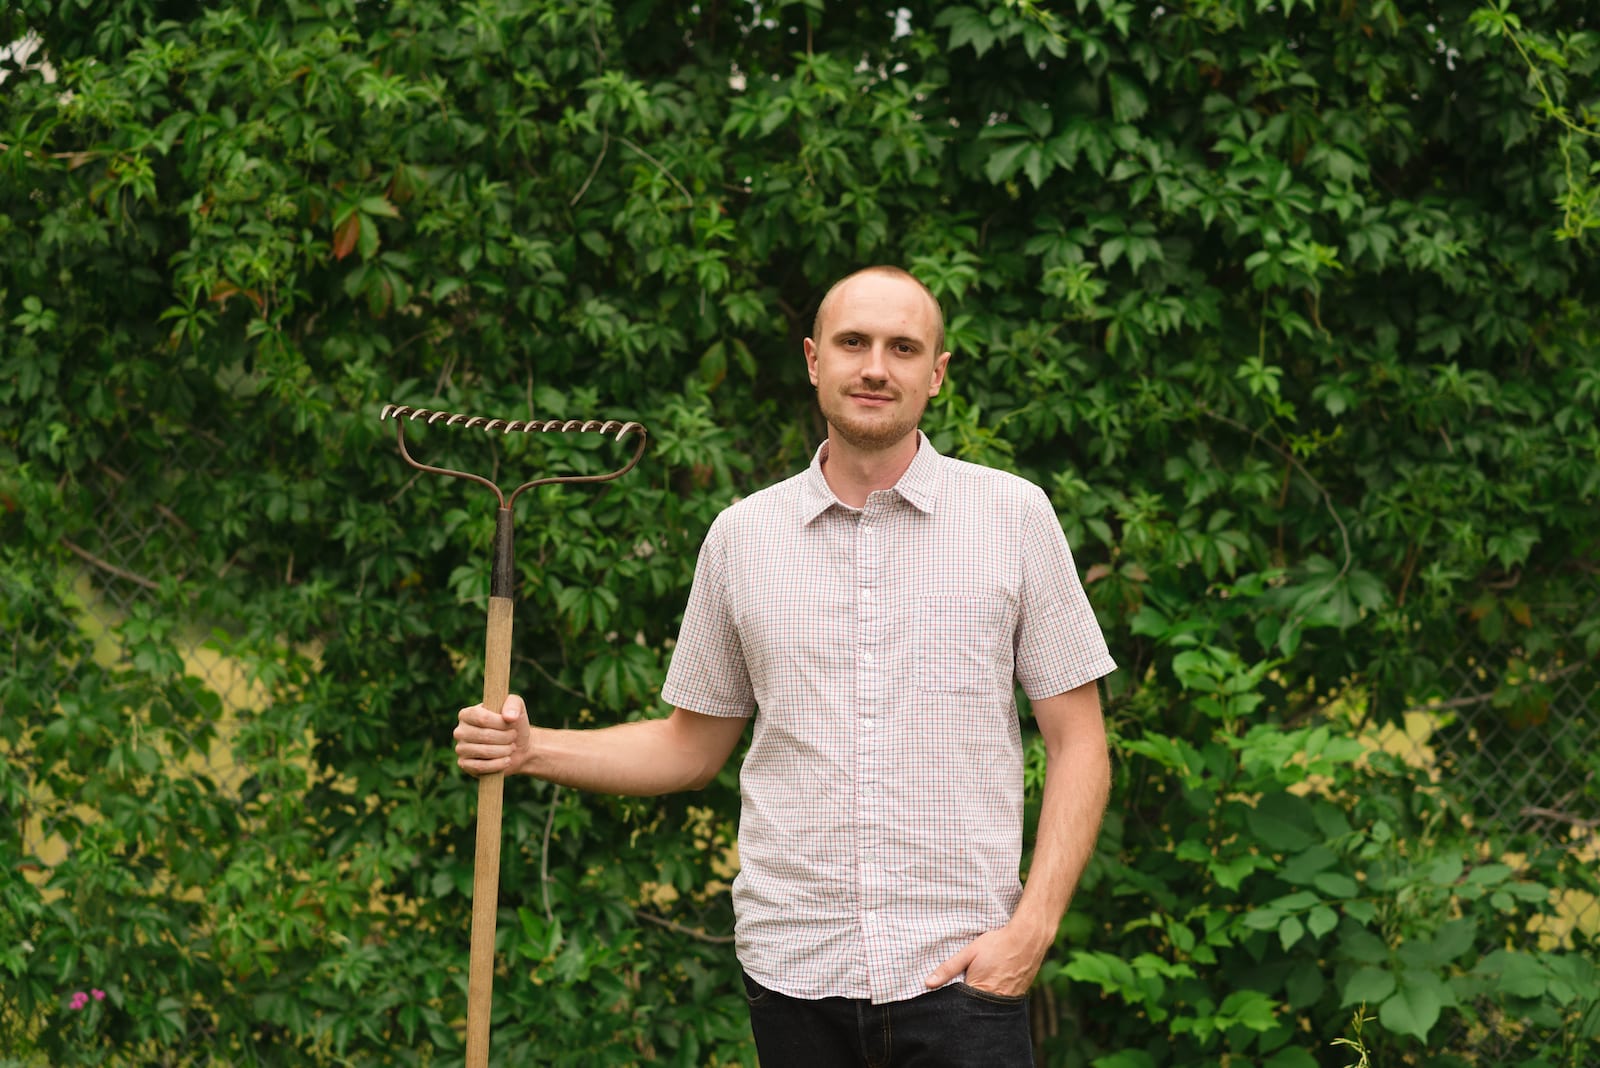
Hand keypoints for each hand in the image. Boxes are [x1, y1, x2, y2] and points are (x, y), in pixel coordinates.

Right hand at [453, 693, 531, 775]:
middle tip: (513, 737)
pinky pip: (480, 767)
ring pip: (484, 752)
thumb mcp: (517, 708)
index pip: (482, 718)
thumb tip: (509, 717)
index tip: (512, 724)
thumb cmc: (514, 725)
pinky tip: (507, 760)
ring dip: (504, 751)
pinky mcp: (464, 765)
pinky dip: (498, 764)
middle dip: (505, 738)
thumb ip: (514, 704)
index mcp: (467, 714)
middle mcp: (460, 731)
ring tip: (511, 748)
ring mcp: (460, 749)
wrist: (517, 748)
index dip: (501, 723)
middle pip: (485, 735)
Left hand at [924, 924, 1046, 997]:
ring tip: (980, 987)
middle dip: (967, 1006)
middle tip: (965, 988)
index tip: (947, 1000)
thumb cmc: (997, 944)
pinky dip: (995, 1000)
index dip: (953, 1003)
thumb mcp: (969, 952)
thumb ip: (948, 968)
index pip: (960, 1007)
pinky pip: (1001, 1004)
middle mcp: (994, 1000)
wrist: (1028, 939)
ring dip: (981, 1003)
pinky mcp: (1017, 997)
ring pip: (988, 1009)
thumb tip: (928, 983)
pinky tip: (993, 987)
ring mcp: (1008, 1000)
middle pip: (975, 1011)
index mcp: (979, 991)